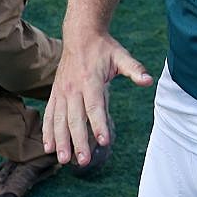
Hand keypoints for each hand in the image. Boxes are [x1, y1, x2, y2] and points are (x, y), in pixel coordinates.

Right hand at [44, 32, 152, 167]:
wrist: (80, 35)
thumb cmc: (103, 48)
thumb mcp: (121, 56)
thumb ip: (134, 69)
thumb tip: (148, 80)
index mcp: (90, 80)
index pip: (94, 106)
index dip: (99, 124)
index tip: (104, 142)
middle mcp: (73, 88)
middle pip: (74, 118)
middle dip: (78, 141)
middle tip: (82, 161)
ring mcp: (61, 91)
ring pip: (58, 119)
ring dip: (60, 140)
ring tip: (62, 160)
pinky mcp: (55, 93)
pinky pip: (49, 114)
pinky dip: (47, 131)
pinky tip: (48, 147)